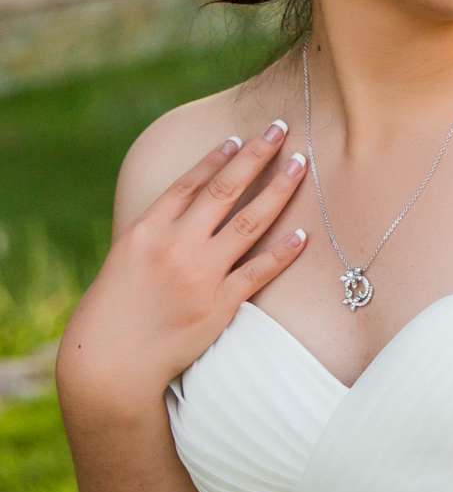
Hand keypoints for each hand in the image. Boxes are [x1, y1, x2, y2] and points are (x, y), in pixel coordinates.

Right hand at [57, 123, 309, 415]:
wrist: (110, 362)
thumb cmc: (114, 311)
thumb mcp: (125, 259)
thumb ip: (156, 231)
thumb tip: (186, 205)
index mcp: (147, 230)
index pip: (190, 183)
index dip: (217, 158)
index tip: (239, 137)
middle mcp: (176, 245)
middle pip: (225, 190)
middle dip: (256, 156)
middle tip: (280, 129)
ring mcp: (200, 274)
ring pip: (249, 222)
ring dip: (278, 190)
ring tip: (300, 165)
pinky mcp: (219, 305)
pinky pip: (259, 271)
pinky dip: (283, 251)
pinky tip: (304, 233)